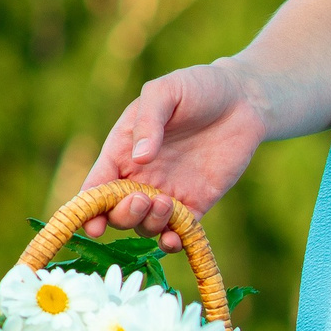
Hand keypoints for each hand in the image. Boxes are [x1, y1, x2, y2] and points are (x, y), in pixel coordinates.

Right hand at [76, 62, 271, 249]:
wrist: (242, 100)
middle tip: (143, 199)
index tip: (91, 225)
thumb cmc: (197, 88)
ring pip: (146, 225)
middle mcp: (141, 177)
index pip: (97, 185)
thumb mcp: (165, 92)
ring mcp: (168, 192)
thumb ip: (148, 121)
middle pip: (118, 212)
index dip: (88, 208)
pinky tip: (174, 240)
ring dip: (149, 224)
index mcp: (122, 151)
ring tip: (166, 203)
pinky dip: (173, 241)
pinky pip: (180, 232)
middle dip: (123, 214)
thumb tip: (140, 158)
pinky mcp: (197, 203)